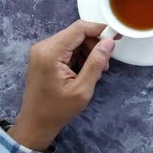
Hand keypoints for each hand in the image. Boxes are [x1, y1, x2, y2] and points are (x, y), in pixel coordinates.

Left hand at [8, 20, 114, 150]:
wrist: (36, 123)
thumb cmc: (58, 109)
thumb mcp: (82, 89)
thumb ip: (96, 63)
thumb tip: (109, 42)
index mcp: (51, 52)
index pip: (79, 29)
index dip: (100, 30)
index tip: (117, 37)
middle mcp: (44, 46)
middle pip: (77, 33)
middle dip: (94, 45)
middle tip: (104, 65)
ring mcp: (42, 51)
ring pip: (73, 40)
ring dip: (88, 52)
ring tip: (95, 72)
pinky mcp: (44, 56)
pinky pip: (67, 48)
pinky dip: (79, 56)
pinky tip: (84, 71)